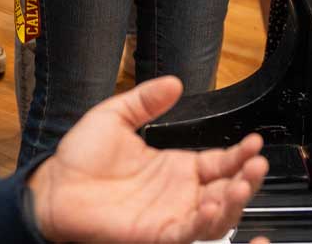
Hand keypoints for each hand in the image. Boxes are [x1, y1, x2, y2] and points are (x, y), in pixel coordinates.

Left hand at [28, 76, 267, 243]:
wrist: (53, 186)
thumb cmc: (80, 158)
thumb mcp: (116, 116)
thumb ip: (146, 100)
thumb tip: (174, 82)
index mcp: (176, 167)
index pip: (221, 162)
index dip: (241, 154)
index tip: (255, 141)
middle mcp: (179, 194)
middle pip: (227, 190)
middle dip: (248, 179)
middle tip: (258, 163)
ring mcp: (170, 215)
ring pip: (217, 216)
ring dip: (235, 202)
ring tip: (243, 183)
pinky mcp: (157, 234)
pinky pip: (190, 233)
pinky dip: (205, 222)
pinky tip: (212, 203)